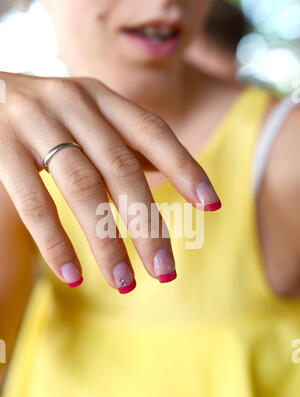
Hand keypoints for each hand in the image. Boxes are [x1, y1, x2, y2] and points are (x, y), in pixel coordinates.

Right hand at [0, 72, 220, 292]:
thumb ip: (124, 142)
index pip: (153, 132)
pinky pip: (33, 201)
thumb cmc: (47, 115)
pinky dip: (55, 242)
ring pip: (82, 187)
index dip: (185, 167)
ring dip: (106, 241)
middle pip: (121, 169)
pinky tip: (73, 275)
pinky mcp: (0, 145)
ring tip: (124, 283)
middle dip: (147, 225)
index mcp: (101, 97)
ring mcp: (34, 121)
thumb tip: (171, 172)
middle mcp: (73, 102)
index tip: (212, 205)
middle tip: (165, 271)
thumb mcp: (88, 117)